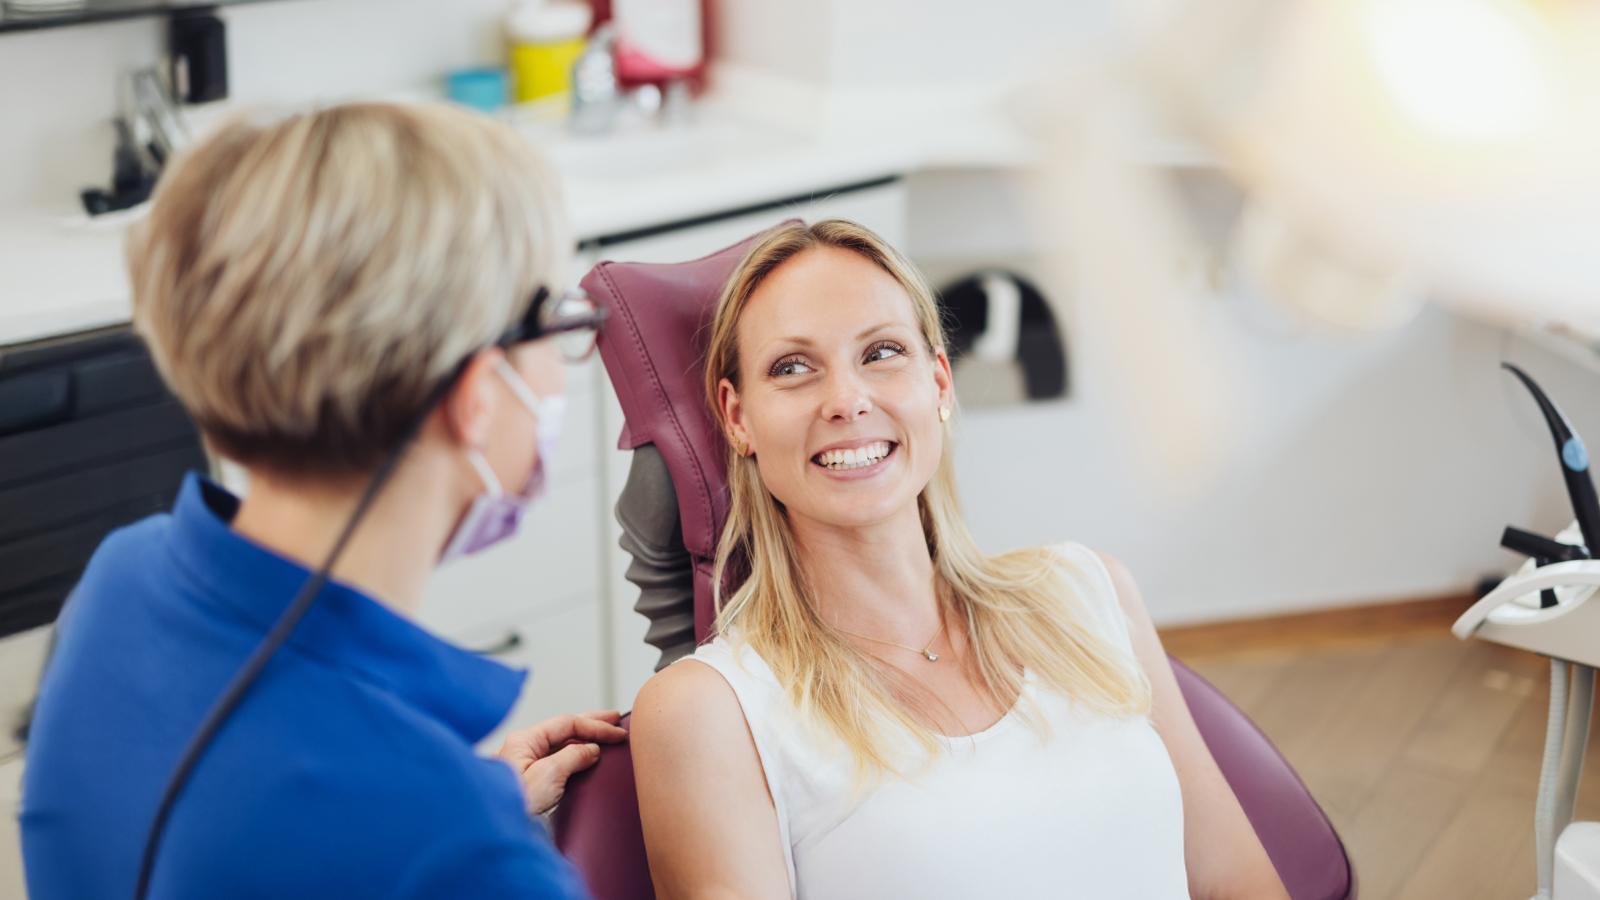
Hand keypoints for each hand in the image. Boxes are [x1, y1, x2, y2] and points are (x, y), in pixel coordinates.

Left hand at [495, 710, 627, 816]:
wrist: (494, 832)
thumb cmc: (514, 803)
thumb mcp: (548, 775)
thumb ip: (573, 757)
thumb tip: (591, 749)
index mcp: (525, 740)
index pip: (567, 723)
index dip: (595, 726)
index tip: (617, 732)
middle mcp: (524, 749)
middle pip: (564, 729)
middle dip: (591, 723)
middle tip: (615, 720)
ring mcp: (525, 765)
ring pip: (561, 744)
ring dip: (584, 739)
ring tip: (604, 735)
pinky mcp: (530, 783)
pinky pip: (557, 760)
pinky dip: (575, 755)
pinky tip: (585, 758)